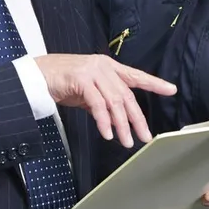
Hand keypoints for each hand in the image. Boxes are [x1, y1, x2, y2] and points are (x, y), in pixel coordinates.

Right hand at [34, 54, 175, 147]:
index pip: (136, 75)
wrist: (37, 75)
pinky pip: (98, 104)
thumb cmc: (62, 81)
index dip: (154, 83)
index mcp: (108, 67)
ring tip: (125, 141)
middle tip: (144, 135)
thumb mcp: (88, 92)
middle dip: (137, 118)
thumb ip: (103, 102)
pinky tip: (107, 133)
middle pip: (127, 95)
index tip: (171, 90)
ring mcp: (93, 72)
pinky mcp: (82, 79)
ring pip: (114, 101)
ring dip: (121, 124)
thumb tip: (116, 120)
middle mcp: (104, 67)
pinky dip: (104, 121)